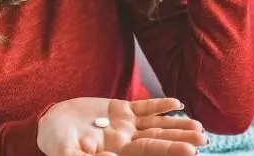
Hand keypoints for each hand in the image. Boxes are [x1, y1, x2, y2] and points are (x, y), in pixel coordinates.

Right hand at [37, 97, 206, 155]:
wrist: (47, 123)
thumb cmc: (54, 141)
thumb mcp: (65, 152)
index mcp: (115, 152)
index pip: (148, 152)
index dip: (169, 150)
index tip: (191, 151)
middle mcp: (125, 141)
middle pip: (158, 139)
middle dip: (181, 139)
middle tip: (205, 139)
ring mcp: (124, 125)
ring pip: (157, 125)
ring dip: (177, 124)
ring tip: (199, 126)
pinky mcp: (120, 110)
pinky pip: (144, 107)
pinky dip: (160, 105)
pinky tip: (177, 103)